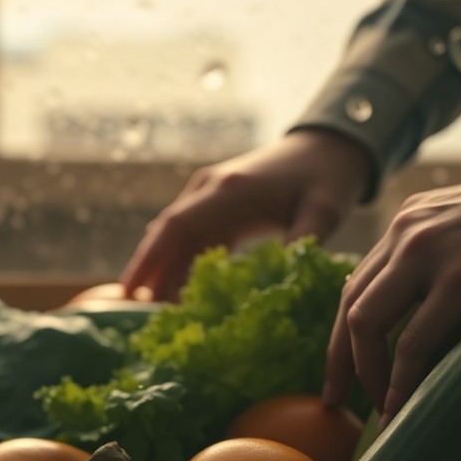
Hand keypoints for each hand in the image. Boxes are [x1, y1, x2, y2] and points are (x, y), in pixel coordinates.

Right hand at [120, 129, 371, 300]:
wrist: (328, 146)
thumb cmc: (327, 177)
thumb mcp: (323, 211)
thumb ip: (302, 242)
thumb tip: (282, 282)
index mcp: (229, 191)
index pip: (177, 226)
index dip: (150, 259)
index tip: (131, 290)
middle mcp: (211, 190)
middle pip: (168, 235)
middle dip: (149, 272)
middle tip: (135, 313)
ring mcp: (212, 196)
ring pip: (179, 240)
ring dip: (166, 272)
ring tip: (155, 312)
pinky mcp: (220, 207)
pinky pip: (195, 239)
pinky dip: (184, 264)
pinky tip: (179, 292)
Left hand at [322, 120, 460, 424]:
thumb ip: (442, 273)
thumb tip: (434, 335)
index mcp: (407, 224)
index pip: (356, 284)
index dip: (343, 331)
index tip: (340, 368)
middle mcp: (405, 235)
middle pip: (348, 305)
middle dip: (338, 359)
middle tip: (336, 399)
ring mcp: (428, 257)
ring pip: (367, 323)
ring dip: (367, 373)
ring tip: (379, 410)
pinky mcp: (459, 283)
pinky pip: (414, 342)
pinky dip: (401, 379)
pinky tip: (401, 405)